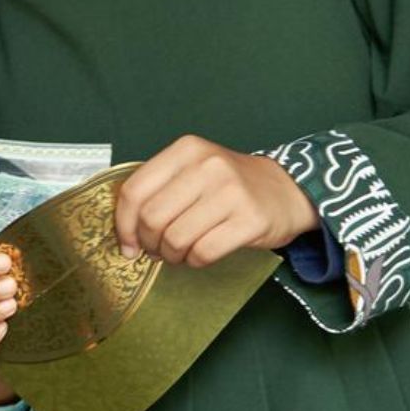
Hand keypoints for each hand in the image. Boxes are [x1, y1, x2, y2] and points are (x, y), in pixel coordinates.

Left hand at [114, 135, 317, 267]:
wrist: (286, 190)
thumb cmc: (228, 185)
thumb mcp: (192, 170)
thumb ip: (158, 190)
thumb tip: (126, 232)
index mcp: (186, 150)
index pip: (135, 191)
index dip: (124, 224)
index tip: (127, 244)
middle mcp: (207, 166)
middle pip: (152, 218)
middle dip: (148, 243)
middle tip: (156, 250)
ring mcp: (231, 192)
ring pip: (176, 238)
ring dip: (172, 255)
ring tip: (179, 252)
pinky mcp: (250, 220)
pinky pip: (204, 252)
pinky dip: (194, 260)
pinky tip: (198, 254)